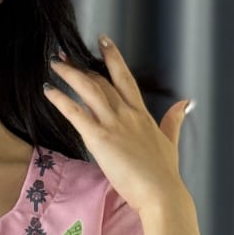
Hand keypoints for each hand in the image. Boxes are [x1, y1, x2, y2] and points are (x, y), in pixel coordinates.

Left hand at [44, 35, 194, 220]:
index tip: (103, 42)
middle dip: (81, 65)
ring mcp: (113, 124)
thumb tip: (185, 103)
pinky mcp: (100, 138)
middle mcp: (127, 113)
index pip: (125, 78)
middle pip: (101, 81)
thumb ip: (173, 121)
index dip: (113, 58)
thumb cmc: (164, 174)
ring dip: (69, 74)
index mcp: (141, 114)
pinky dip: (61, 100)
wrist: (161, 192)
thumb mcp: (170, 142)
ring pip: (88, 90)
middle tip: (64, 54)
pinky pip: (76, 113)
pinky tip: (49, 90)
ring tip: (54, 64)